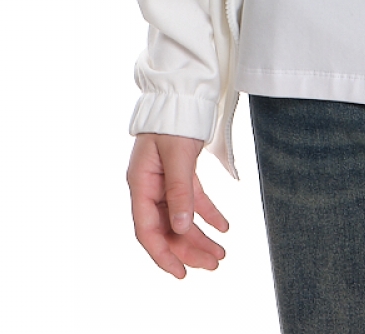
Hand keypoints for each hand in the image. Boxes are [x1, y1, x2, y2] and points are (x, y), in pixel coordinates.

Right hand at [127, 133, 228, 277]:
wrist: (182, 90)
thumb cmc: (174, 119)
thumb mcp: (178, 155)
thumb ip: (179, 191)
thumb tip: (181, 228)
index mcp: (140, 184)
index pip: (147, 230)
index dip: (163, 254)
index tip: (182, 274)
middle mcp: (149, 186)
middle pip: (167, 227)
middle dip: (189, 249)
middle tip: (215, 264)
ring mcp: (164, 180)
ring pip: (181, 217)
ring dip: (200, 236)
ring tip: (221, 253)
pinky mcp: (180, 172)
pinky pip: (193, 200)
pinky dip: (208, 213)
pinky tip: (224, 226)